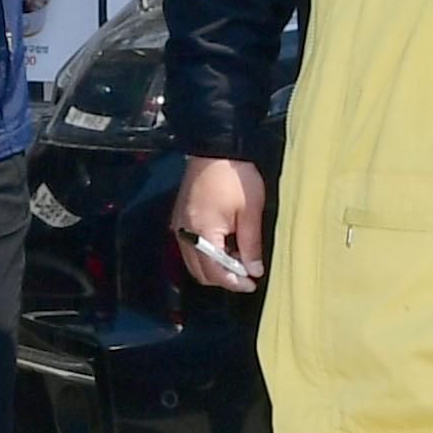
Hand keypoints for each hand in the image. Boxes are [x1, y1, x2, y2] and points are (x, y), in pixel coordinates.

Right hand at [174, 154, 265, 290]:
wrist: (214, 148)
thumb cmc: (235, 176)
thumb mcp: (250, 211)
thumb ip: (250, 245)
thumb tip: (253, 270)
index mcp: (202, 232)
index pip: (215, 272)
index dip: (234, 282)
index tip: (251, 284)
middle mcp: (185, 233)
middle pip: (200, 272)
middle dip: (223, 278)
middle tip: (246, 274)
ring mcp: (179, 226)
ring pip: (194, 263)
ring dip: (214, 267)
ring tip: (238, 258)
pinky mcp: (179, 219)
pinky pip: (190, 249)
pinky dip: (206, 255)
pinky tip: (225, 245)